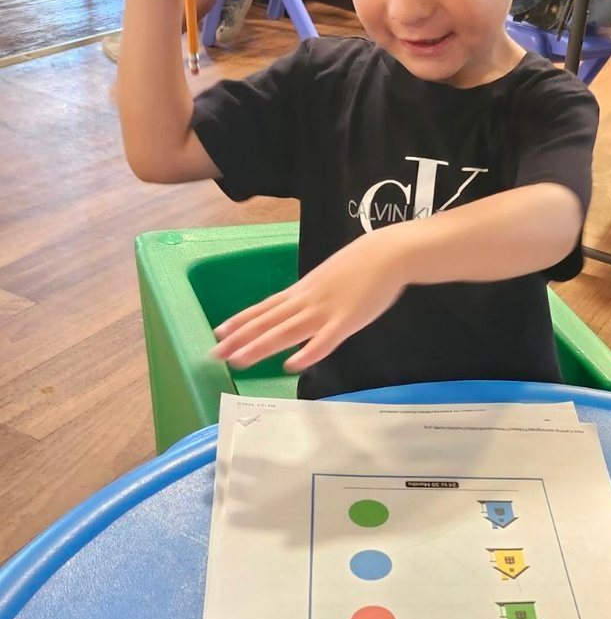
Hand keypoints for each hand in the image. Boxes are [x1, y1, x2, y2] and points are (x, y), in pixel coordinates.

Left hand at [211, 230, 410, 372]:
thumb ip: (313, 296)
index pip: (264, 307)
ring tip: (239, 361)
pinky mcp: (347, 320)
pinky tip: (291, 365)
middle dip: (240, 339)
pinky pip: (324, 340)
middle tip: (215, 354)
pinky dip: (307, 353)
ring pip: (287, 331)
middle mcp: (306, 301)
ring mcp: (325, 311)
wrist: (387, 254)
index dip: (240, 321)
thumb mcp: (327, 279)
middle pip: (268, 321)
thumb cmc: (362, 265)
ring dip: (261, 346)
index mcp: (302, 291)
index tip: (218, 333)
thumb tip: (300, 310)